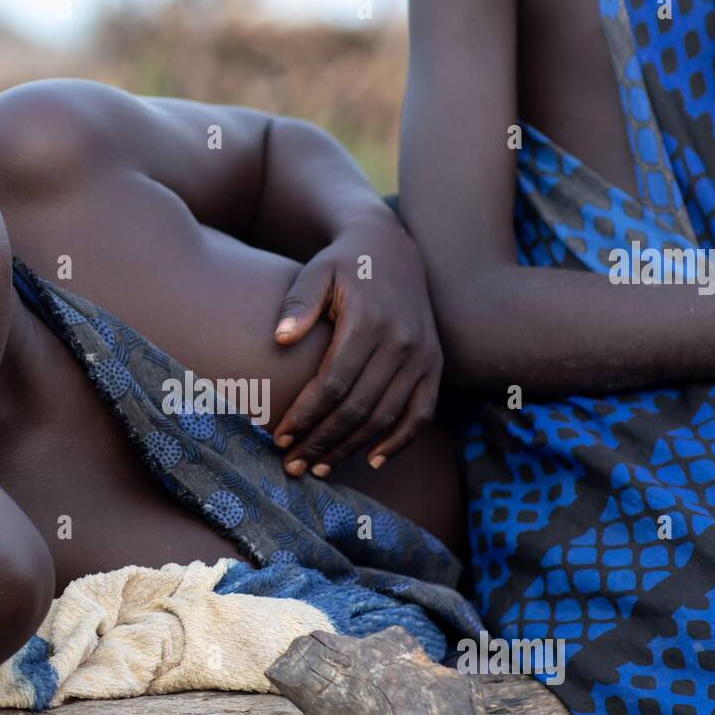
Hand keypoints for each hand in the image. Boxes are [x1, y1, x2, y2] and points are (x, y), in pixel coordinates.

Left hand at [272, 215, 442, 475]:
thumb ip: (298, 304)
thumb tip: (280, 339)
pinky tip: (372, 460)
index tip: (280, 437)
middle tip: (292, 464)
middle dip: (322, 442)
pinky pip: (421, 413)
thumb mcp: (316, 273)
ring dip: (351, 448)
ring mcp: (423, 356)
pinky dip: (400, 441)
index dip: (305, 416)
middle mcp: (401, 342)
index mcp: (369, 322)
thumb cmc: (343, 265)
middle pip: (358, 408)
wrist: (391, 248)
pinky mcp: (434, 364)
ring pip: (386, 418)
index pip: (332, 384)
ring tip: (319, 467)